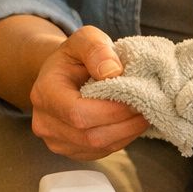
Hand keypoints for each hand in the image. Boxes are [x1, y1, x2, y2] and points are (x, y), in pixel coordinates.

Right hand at [28, 26, 149, 159]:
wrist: (62, 74)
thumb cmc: (75, 57)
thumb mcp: (85, 39)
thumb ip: (96, 49)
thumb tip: (113, 72)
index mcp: (45, 93)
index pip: (79, 113)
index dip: (113, 110)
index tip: (137, 97)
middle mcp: (45, 123)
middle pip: (91, 136)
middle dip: (125, 123)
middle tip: (148, 106)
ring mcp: (56, 141)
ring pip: (99, 147)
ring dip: (127, 132)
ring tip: (143, 112)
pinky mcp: (72, 151)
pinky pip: (101, 152)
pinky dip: (121, 139)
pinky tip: (130, 122)